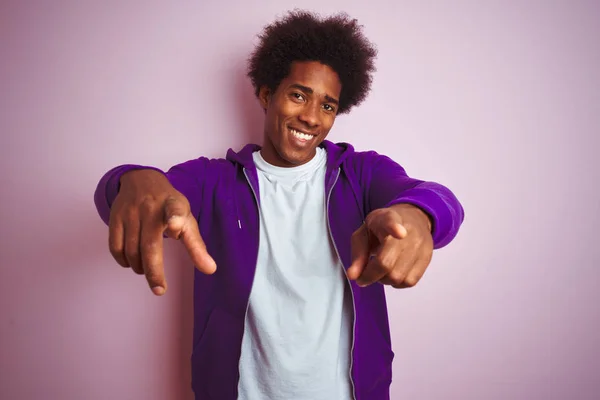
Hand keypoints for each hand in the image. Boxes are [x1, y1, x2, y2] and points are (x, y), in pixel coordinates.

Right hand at [108, 169, 215, 295]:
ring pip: (131, 250)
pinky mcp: (115, 218)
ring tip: (148, 270)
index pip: (176, 210)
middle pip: (150, 245)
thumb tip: (210, 270)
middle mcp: (151, 208)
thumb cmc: (168, 205)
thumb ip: (196, 246)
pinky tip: (132, 263)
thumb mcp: (187, 219)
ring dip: (139, 267)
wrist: (141, 179)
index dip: (176, 219)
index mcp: (173, 205)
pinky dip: (123, 261)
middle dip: (154, 271)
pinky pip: (116, 247)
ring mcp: (131, 212)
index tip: (175, 227)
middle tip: (159, 289)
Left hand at [347, 204, 432, 287]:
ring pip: (398, 276)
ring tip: (381, 270)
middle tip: (366, 273)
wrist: (412, 219)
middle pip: (387, 262)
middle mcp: (407, 231)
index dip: (394, 227)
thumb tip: (353, 276)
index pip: (391, 222)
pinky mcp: (427, 258)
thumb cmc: (382, 228)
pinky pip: (409, 282)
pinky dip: (397, 283)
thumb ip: (357, 254)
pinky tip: (393, 273)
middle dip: (371, 275)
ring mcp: (419, 245)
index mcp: (388, 219)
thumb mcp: (364, 234)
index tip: (399, 232)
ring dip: (384, 280)